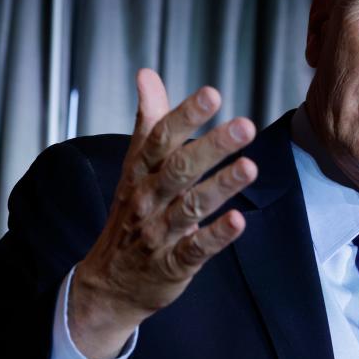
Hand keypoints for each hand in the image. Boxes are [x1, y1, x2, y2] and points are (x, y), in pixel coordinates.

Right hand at [68, 69, 256, 358]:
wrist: (109, 283)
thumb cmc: (131, 216)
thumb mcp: (135, 168)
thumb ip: (148, 122)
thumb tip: (147, 75)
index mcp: (140, 173)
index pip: (160, 139)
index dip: (185, 116)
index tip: (211, 94)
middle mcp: (147, 200)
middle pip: (178, 169)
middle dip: (212, 146)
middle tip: (244, 126)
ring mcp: (159, 233)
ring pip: (190, 206)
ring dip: (221, 186)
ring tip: (249, 167)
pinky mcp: (172, 264)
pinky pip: (195, 249)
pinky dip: (217, 236)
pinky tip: (238, 221)